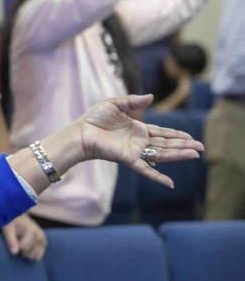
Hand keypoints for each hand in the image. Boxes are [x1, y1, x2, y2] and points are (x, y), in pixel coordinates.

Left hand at [1, 213, 46, 259]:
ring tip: (23, 242)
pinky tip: (27, 247)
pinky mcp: (43, 244)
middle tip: (18, 240)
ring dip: (26, 253)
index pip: (23, 248)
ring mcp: (43, 240)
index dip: (16, 247)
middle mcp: (40, 235)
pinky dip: (31, 254)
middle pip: (29, 254)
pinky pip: (38, 256)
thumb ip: (11, 241)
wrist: (18, 218)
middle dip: (21, 250)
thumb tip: (14, 253)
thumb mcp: (8, 230)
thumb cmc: (12, 223)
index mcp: (32, 230)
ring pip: (34, 256)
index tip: (14, 239)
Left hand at [76, 94, 203, 187]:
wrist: (81, 131)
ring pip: (161, 154)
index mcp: (137, 129)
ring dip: (178, 155)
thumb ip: (133, 100)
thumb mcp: (115, 103)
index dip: (176, 135)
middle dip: (183, 146)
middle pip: (166, 145)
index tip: (191, 137)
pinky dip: (157, 177)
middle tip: (201, 148)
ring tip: (195, 154)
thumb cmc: (94, 118)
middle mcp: (139, 142)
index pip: (161, 133)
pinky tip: (170, 183)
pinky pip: (145, 169)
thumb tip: (151, 97)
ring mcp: (135, 151)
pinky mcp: (127, 159)